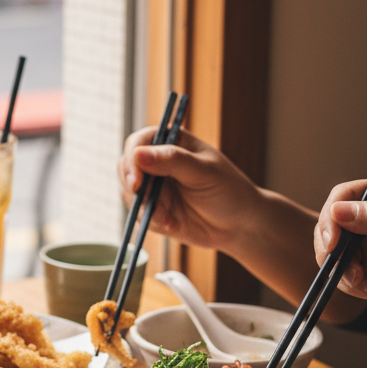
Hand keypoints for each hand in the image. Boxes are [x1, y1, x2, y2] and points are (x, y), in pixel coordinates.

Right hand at [118, 127, 262, 251]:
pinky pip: (139, 214)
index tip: (136, 181)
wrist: (240, 225)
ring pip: (129, 193)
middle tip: (147, 203)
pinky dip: (152, 221)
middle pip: (126, 167)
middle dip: (133, 187)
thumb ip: (172, 161)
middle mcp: (158, 162)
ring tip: (169, 219)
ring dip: (145, 208)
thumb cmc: (229, 191)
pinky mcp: (154, 209)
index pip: (139, 142)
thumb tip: (138, 154)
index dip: (132, 159)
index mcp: (172, 143)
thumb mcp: (204, 172)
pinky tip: (173, 225)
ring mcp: (154, 187)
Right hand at [315, 181, 366, 331]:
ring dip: (345, 273)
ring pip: (333, 256)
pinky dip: (356, 288)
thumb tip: (338, 210)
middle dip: (333, 250)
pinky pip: (344, 279)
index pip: (345, 197)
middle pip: (331, 227)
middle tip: (348, 269)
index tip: (333, 240)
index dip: (332, 216)